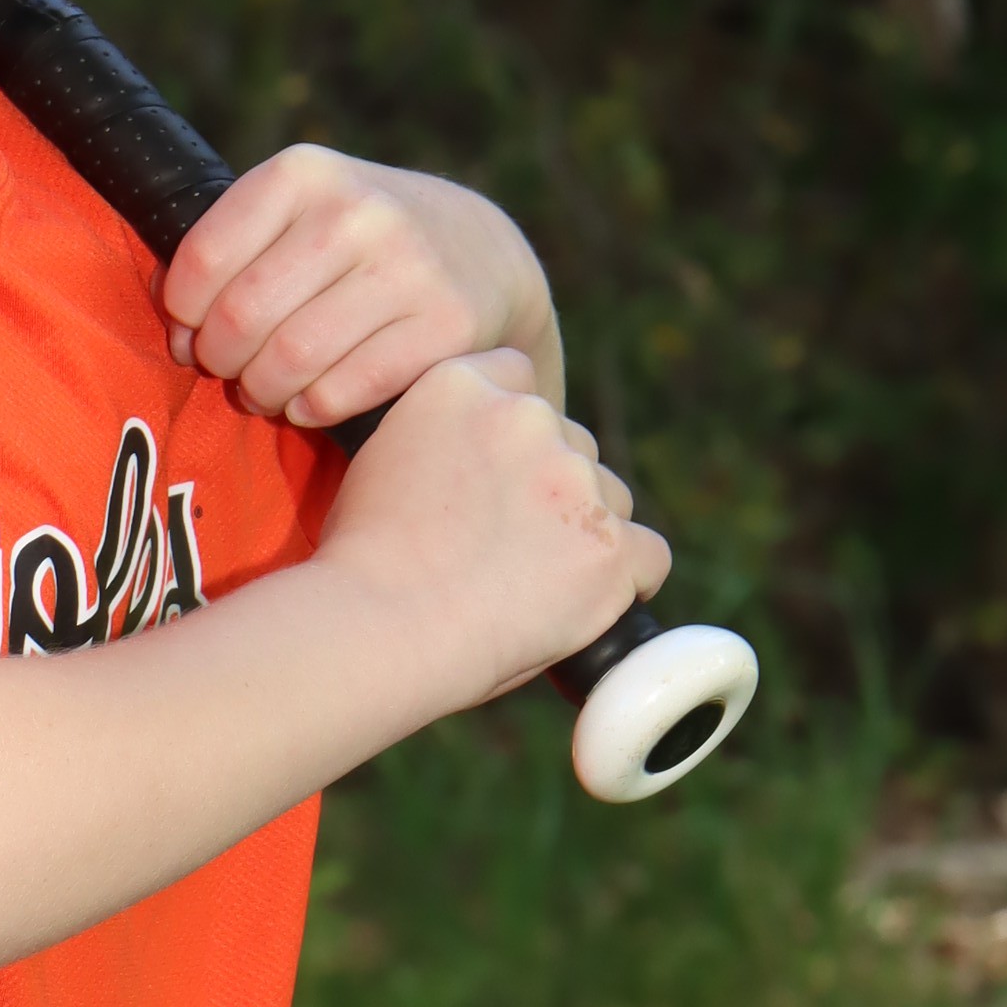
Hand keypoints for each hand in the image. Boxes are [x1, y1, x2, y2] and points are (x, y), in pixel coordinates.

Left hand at [162, 146, 558, 424]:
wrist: (481, 250)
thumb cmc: (359, 240)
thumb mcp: (299, 210)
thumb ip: (231, 248)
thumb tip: (175, 320)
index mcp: (304, 174)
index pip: (204, 258)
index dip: (183, 312)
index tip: (192, 331)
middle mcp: (357, 212)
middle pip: (242, 316)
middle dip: (222, 359)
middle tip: (231, 370)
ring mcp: (408, 268)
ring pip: (289, 360)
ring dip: (262, 391)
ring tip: (264, 391)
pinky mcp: (445, 325)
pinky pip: (342, 391)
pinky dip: (310, 409)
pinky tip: (308, 402)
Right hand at [316, 350, 668, 701]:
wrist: (379, 627)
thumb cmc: (358, 564)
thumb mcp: (380, 461)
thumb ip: (436, 438)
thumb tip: (464, 462)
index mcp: (460, 385)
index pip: (515, 379)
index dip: (507, 432)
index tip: (488, 476)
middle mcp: (527, 417)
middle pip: (569, 441)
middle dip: (547, 488)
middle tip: (499, 547)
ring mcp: (577, 482)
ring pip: (610, 499)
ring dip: (583, 533)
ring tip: (527, 586)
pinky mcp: (611, 548)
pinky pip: (648, 556)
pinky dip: (625, 582)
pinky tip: (585, 604)